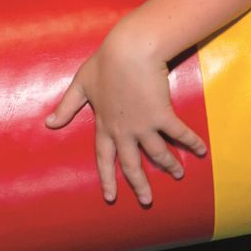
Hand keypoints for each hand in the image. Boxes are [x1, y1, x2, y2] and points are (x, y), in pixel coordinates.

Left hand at [45, 31, 206, 204]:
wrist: (130, 50)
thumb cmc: (105, 63)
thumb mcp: (80, 84)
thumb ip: (66, 106)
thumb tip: (48, 124)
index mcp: (104, 125)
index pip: (104, 158)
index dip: (107, 178)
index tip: (111, 197)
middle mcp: (123, 131)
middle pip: (132, 164)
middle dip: (140, 185)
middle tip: (147, 200)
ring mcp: (143, 125)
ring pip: (158, 154)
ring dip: (170, 166)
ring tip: (179, 175)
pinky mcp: (162, 114)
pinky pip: (179, 134)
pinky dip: (191, 143)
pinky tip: (202, 151)